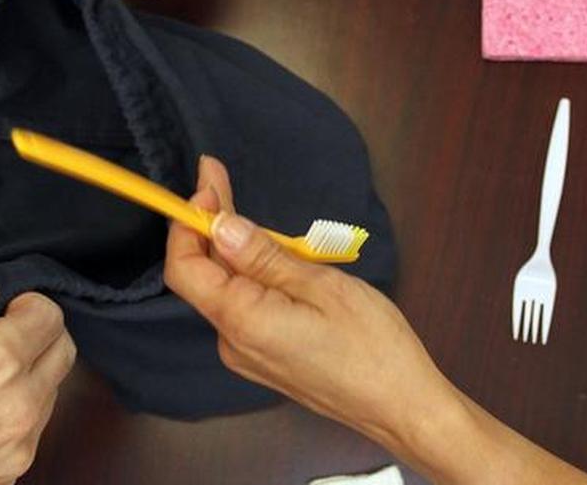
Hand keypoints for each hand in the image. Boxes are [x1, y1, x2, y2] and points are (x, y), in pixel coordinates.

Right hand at [0, 287, 75, 484]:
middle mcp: (20, 402)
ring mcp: (20, 441)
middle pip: (64, 351)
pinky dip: (19, 411)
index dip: (30, 304)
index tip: (11, 308)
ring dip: (32, 375)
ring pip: (52, 391)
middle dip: (42, 335)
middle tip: (6, 334)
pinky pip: (34, 428)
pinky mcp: (12, 469)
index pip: (50, 316)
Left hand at [165, 157, 586, 484]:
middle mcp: (232, 342)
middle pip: (204, 276)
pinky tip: (278, 259)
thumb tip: (220, 225)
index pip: (184, 268)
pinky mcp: (265, 359)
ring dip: (236, 251)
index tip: (207, 183)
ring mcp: (247, 355)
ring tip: (265, 220)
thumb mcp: (323, 286)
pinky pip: (245, 308)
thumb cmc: (373, 345)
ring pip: (226, 290)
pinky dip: (252, 277)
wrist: (402, 407)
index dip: (187, 222)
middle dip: (211, 226)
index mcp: (242, 321)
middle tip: (224, 179)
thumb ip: (264, 256)